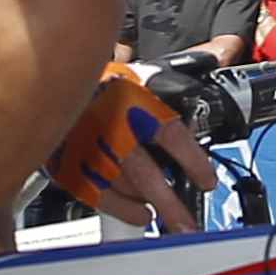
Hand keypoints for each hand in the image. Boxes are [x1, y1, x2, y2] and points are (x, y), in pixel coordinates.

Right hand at [50, 63, 220, 231]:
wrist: (48, 79)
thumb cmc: (102, 79)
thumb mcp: (147, 70)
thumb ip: (192, 64)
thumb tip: (227, 50)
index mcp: (135, 102)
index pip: (171, 136)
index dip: (193, 163)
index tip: (207, 181)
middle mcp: (113, 130)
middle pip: (147, 177)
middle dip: (171, 205)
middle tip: (188, 224)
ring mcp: (89, 152)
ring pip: (124, 190)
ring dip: (148, 206)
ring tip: (166, 217)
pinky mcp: (70, 166)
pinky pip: (99, 197)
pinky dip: (122, 209)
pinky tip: (139, 214)